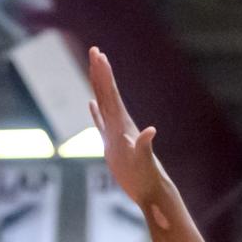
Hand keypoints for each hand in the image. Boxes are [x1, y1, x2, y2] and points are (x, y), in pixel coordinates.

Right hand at [88, 47, 169, 218]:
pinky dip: (95, 113)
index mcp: (123, 124)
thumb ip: (145, 146)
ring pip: (104, 104)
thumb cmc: (147, 178)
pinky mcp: (112, 146)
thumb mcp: (144, 161)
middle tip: (95, 50)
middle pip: (108, 93)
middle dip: (100, 72)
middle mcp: (120, 125)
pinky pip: (100, 124)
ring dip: (98, 86)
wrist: (151, 191)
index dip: (105, 75)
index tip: (99, 55)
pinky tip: (91, 104)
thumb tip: (150, 131)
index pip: (112, 95)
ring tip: (93, 69)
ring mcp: (116, 134)